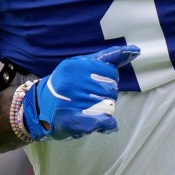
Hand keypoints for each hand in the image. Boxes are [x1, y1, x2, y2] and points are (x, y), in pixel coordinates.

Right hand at [23, 45, 139, 140]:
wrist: (38, 107)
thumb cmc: (65, 83)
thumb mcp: (81, 64)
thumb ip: (107, 57)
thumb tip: (135, 50)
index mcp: (77, 65)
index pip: (110, 72)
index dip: (108, 80)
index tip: (97, 83)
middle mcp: (74, 81)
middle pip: (111, 90)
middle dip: (106, 96)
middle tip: (91, 98)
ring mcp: (73, 101)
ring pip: (108, 106)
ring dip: (104, 110)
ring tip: (88, 109)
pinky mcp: (74, 120)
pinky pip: (102, 121)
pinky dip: (108, 124)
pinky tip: (106, 124)